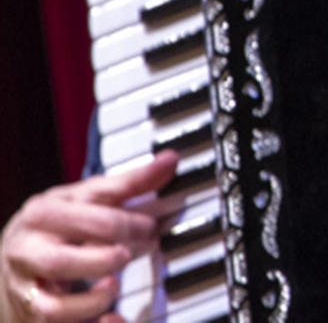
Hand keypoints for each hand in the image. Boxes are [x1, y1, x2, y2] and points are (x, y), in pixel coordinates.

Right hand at [1, 152, 176, 322]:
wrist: (8, 263)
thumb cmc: (54, 228)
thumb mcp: (84, 198)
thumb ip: (127, 184)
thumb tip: (170, 160)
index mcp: (43, 213)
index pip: (89, 217)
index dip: (130, 222)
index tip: (152, 226)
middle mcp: (28, 250)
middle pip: (62, 261)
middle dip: (109, 258)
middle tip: (141, 251)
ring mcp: (26, 286)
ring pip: (53, 306)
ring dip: (94, 300)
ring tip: (114, 283)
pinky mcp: (33, 314)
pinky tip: (115, 317)